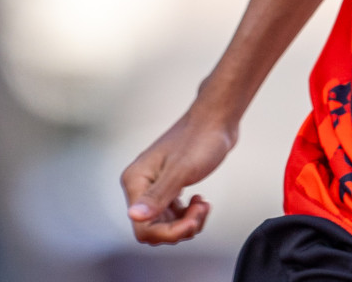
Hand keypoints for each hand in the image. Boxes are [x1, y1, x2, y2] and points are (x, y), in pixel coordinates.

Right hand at [120, 108, 235, 244]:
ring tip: (202, 205)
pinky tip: (200, 201)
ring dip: (187, 220)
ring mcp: (156, 185)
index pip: (143, 226)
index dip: (168, 232)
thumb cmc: (200, 137)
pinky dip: (189, 213)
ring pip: (166, 223)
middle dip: (180, 226)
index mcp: (136, 180)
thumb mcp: (181, 170)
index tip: (190, 223)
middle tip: (198, 212)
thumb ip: (158, 196)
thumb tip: (134, 215)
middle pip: (154, 228)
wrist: (217, 120)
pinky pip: (175, 213)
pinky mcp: (170, 185)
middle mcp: (142, 184)